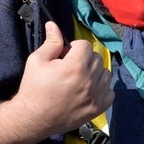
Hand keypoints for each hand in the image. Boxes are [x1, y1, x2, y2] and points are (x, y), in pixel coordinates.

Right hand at [10, 22, 113, 136]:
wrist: (33, 118)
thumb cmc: (33, 88)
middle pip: (97, 58)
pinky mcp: (98, 109)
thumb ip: (51, 42)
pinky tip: (88, 91)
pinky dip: (102, 89)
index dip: (74, 47)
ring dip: (95, 72)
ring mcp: (96, 96)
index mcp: (75, 66)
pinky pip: (110, 92)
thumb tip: (54, 25)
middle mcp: (89, 80)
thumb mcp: (37, 60)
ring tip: (80, 79)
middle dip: (85, 58)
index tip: (66, 55)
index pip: (85, 45)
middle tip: (71, 67)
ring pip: (105, 73)